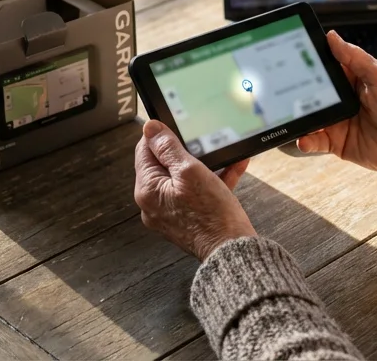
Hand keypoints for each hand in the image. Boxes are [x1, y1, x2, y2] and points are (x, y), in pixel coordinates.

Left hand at [134, 120, 255, 259]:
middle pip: (164, 165)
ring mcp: (170, 214)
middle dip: (187, 150)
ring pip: (183, 178)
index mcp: (147, 190)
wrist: (232, 250)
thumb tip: (150, 128)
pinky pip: (196, 193)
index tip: (178, 126)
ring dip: (204, 164)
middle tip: (204, 141)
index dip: (160, 135)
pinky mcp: (187, 220)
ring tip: (223, 154)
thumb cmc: (212, 214)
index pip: (144, 151)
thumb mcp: (190, 171)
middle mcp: (153, 204)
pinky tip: (232, 168)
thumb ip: (168, 148)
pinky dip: (211, 181)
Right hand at [297, 30, 376, 180]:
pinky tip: (305, 138)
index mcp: (355, 78)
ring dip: (298, 116)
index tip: (293, 55)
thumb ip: (356, 58)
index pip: (327, 65)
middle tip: (283, 88)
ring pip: (310, 115)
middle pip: (312, 91)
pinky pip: (316, 140)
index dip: (310, 60)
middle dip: (297, 90)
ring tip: (290, 116)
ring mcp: (340, 121)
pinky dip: (306, 140)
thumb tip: (333, 37)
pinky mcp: (338, 143)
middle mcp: (344, 98)